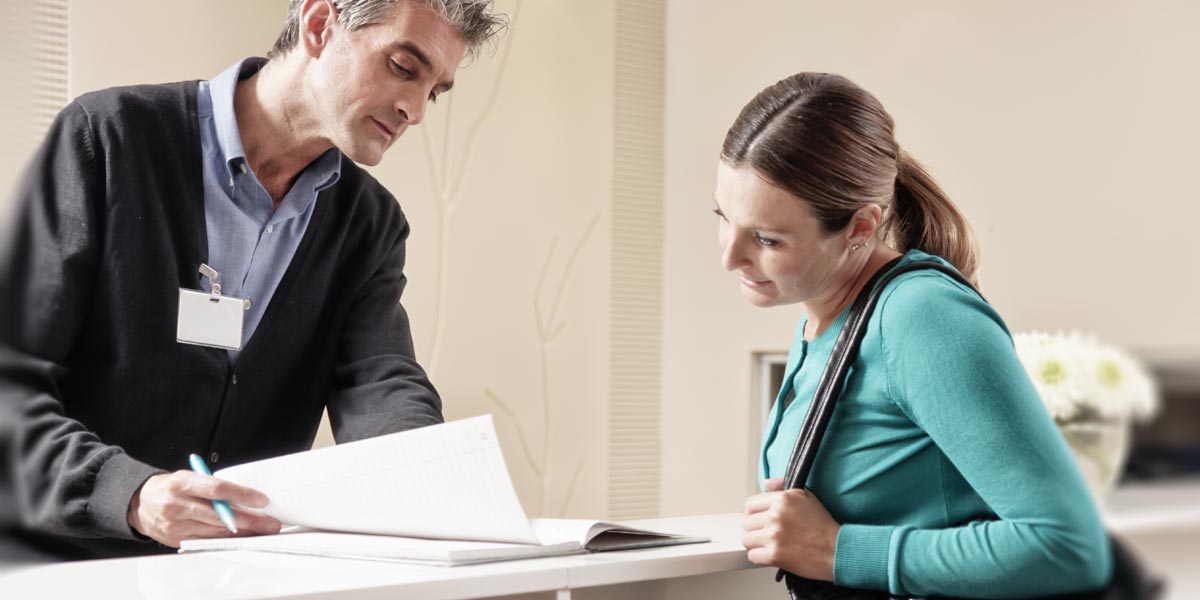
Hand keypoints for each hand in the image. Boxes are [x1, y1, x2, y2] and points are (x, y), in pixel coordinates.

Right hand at [127, 471, 280, 547]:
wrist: (139, 504)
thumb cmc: (171, 487)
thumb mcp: (189, 477)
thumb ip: (212, 486)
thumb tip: (245, 496)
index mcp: (181, 483)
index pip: (216, 489)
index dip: (241, 495)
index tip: (261, 500)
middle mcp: (178, 505)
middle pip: (220, 515)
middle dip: (250, 520)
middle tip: (271, 523)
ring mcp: (176, 525)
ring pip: (216, 531)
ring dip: (243, 532)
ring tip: (263, 531)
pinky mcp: (177, 540)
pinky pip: (208, 541)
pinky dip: (227, 540)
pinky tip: (243, 538)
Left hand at [742, 477, 840, 581]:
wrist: (837, 550)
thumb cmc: (823, 525)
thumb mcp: (806, 497)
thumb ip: (782, 487)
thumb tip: (765, 483)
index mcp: (782, 499)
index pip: (751, 504)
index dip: (754, 514)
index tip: (759, 520)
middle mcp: (776, 515)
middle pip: (747, 523)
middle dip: (755, 530)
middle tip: (766, 535)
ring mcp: (774, 535)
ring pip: (747, 539)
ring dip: (756, 544)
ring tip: (769, 545)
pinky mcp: (775, 555)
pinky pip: (753, 556)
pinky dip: (760, 558)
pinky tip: (771, 555)